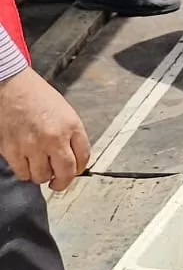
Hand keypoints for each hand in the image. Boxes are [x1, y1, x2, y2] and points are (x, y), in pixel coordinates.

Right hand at [0, 68, 90, 190]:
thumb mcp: (66, 112)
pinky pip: (22, 172)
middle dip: (62, 182)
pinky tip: (25, 163)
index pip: (83, 158)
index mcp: (71, 127)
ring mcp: (31, 146)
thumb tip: (73, 158)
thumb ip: (71, 135)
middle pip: (65, 173)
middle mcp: (53, 138)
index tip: (74, 171)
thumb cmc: (37, 97)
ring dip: (42, 176)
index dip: (79, 169)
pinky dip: (25, 172)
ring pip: (41, 176)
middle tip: (58, 183)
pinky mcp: (11, 150)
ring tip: (39, 167)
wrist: (12, 86)